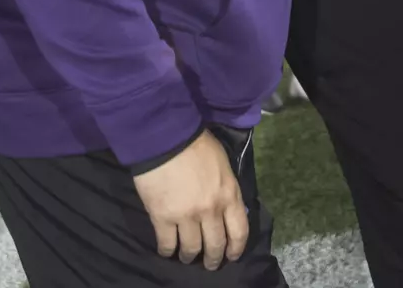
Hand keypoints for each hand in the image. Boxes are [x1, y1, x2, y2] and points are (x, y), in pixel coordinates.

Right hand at [133, 130, 248, 269]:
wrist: (167, 138)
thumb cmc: (197, 146)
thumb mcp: (223, 165)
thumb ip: (227, 189)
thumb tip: (227, 208)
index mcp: (229, 195)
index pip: (239, 231)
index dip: (236, 249)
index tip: (232, 256)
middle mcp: (211, 210)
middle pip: (216, 245)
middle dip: (214, 259)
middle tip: (210, 264)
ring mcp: (187, 216)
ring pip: (191, 249)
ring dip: (190, 257)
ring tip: (187, 257)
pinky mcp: (163, 218)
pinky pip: (167, 244)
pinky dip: (168, 251)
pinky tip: (168, 250)